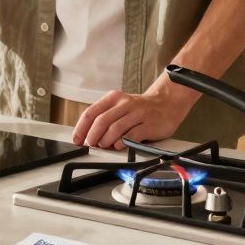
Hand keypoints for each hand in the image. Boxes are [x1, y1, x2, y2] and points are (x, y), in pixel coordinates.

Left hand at [70, 81, 197, 150]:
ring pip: (115, 129)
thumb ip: (106, 117)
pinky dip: (122, 143)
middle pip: (101, 121)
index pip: (91, 112)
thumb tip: (88, 135)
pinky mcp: (148, 124)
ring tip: (105, 146)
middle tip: (91, 145)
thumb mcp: (120, 106)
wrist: (167, 103)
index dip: (81, 128)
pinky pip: (131, 136)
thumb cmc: (140, 109)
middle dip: (92, 136)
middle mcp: (124, 104)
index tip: (77, 139)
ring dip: (106, 141)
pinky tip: (119, 146)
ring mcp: (137, 113)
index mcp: (113, 98)